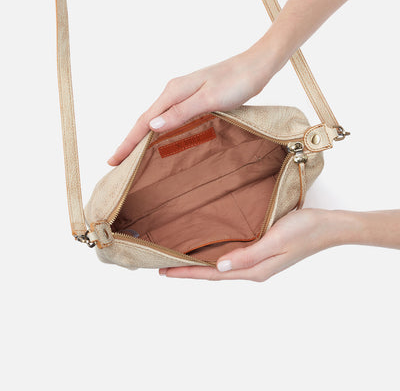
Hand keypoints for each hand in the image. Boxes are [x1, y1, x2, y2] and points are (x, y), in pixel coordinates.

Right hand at [107, 47, 281, 165]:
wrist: (256, 66)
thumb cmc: (236, 82)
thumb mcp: (209, 99)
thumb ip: (181, 113)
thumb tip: (151, 126)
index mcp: (174, 92)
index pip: (143, 121)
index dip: (127, 143)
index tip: (113, 161)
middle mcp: (174, 92)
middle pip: (145, 120)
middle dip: (129, 142)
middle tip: (117, 163)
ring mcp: (183, 95)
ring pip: (156, 119)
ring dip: (141, 137)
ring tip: (131, 155)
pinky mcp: (192, 99)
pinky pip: (169, 118)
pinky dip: (158, 131)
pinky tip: (158, 139)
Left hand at [159, 209, 352, 281]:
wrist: (328, 227)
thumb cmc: (304, 230)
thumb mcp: (274, 241)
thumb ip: (247, 255)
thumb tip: (219, 267)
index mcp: (254, 269)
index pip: (213, 274)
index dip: (188, 273)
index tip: (165, 271)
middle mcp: (253, 269)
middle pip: (214, 273)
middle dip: (189, 271)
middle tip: (164, 267)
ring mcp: (257, 262)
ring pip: (221, 266)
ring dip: (200, 265)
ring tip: (181, 261)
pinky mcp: (261, 252)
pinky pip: (232, 258)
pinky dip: (215, 257)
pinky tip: (209, 252)